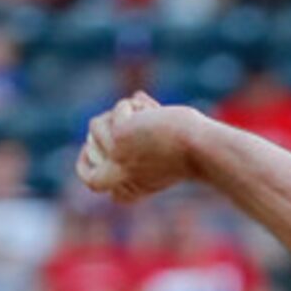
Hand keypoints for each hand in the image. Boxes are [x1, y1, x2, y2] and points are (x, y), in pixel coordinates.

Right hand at [76, 93, 201, 202]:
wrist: (202, 148)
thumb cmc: (194, 150)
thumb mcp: (166, 153)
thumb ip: (144, 144)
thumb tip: (132, 106)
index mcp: (132, 186)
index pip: (99, 185)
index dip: (91, 168)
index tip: (98, 151)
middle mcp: (120, 176)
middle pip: (88, 174)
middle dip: (88, 152)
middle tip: (108, 130)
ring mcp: (115, 157)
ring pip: (95, 127)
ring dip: (119, 111)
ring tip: (147, 112)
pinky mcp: (117, 137)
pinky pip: (115, 110)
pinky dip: (136, 104)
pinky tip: (154, 108)